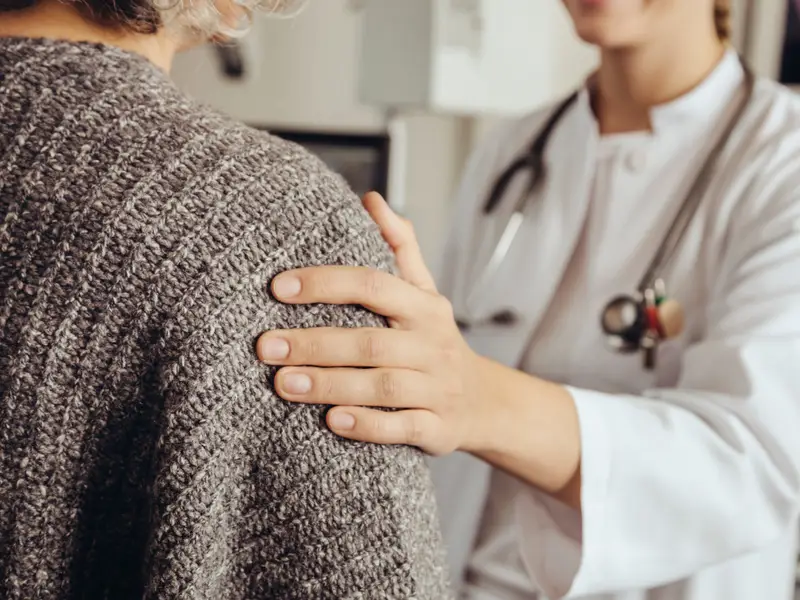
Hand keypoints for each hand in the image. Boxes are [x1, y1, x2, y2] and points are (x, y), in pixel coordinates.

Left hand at [256, 193, 489, 455]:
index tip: (278, 287)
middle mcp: (433, 345)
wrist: (483, 402)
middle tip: (265, 345)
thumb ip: (399, 248)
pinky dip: (368, 425)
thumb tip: (370, 199)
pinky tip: (331, 421)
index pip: (374, 286)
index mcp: (424, 307)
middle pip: (371, 341)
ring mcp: (437, 388)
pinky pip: (402, 428)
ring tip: (283, 383)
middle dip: (315, 343)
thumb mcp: (425, 293)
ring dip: (331, 384)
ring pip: (382, 386)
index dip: (326, 283)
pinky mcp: (437, 427)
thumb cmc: (435, 341)